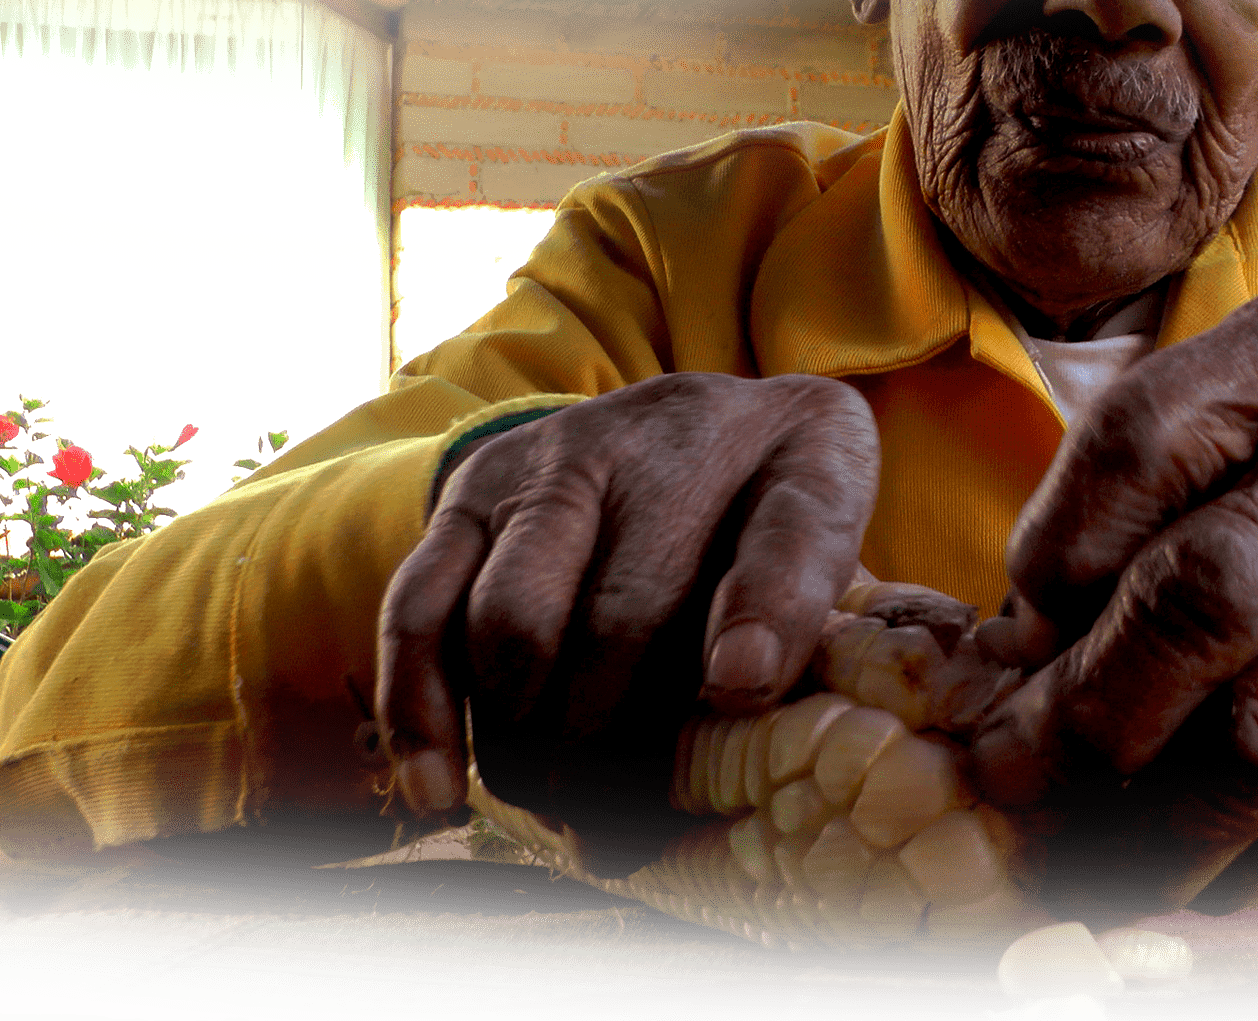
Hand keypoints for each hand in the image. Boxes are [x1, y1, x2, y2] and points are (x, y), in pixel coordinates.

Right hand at [376, 373, 878, 874]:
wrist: (693, 416)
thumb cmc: (776, 501)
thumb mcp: (837, 528)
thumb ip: (811, 595)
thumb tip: (739, 684)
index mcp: (792, 450)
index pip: (792, 532)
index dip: (768, 611)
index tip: (742, 687)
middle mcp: (660, 440)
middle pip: (626, 614)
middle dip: (617, 753)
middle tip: (625, 841)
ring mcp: (551, 463)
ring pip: (514, 622)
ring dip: (529, 746)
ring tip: (564, 820)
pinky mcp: (469, 495)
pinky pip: (420, 608)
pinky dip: (420, 710)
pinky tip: (438, 793)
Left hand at [970, 267, 1257, 919]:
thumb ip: (1138, 520)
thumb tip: (989, 675)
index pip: (1138, 436)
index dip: (1050, 554)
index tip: (1013, 637)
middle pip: (1198, 592)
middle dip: (1076, 711)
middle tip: (1005, 774)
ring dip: (1139, 821)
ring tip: (1068, 855)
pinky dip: (1225, 860)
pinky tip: (1172, 873)